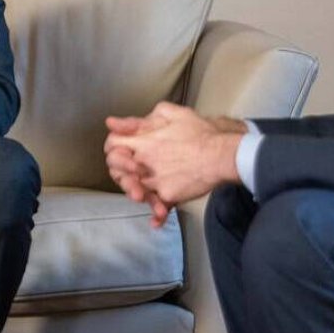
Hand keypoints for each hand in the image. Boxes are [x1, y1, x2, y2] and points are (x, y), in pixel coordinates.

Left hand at [106, 102, 242, 206]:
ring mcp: (155, 181)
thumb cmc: (201, 133)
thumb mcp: (172, 114)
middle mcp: (145, 162)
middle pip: (119, 172)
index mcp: (144, 141)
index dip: (114, 148)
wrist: (221, 155)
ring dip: (137, 193)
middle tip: (132, 174)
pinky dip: (157, 214)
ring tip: (143, 194)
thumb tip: (114, 122)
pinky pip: (157, 207)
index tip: (121, 151)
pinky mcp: (168, 195)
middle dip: (122, 174)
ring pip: (136, 191)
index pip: (112, 145)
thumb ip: (140, 119)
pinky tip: (157, 219)